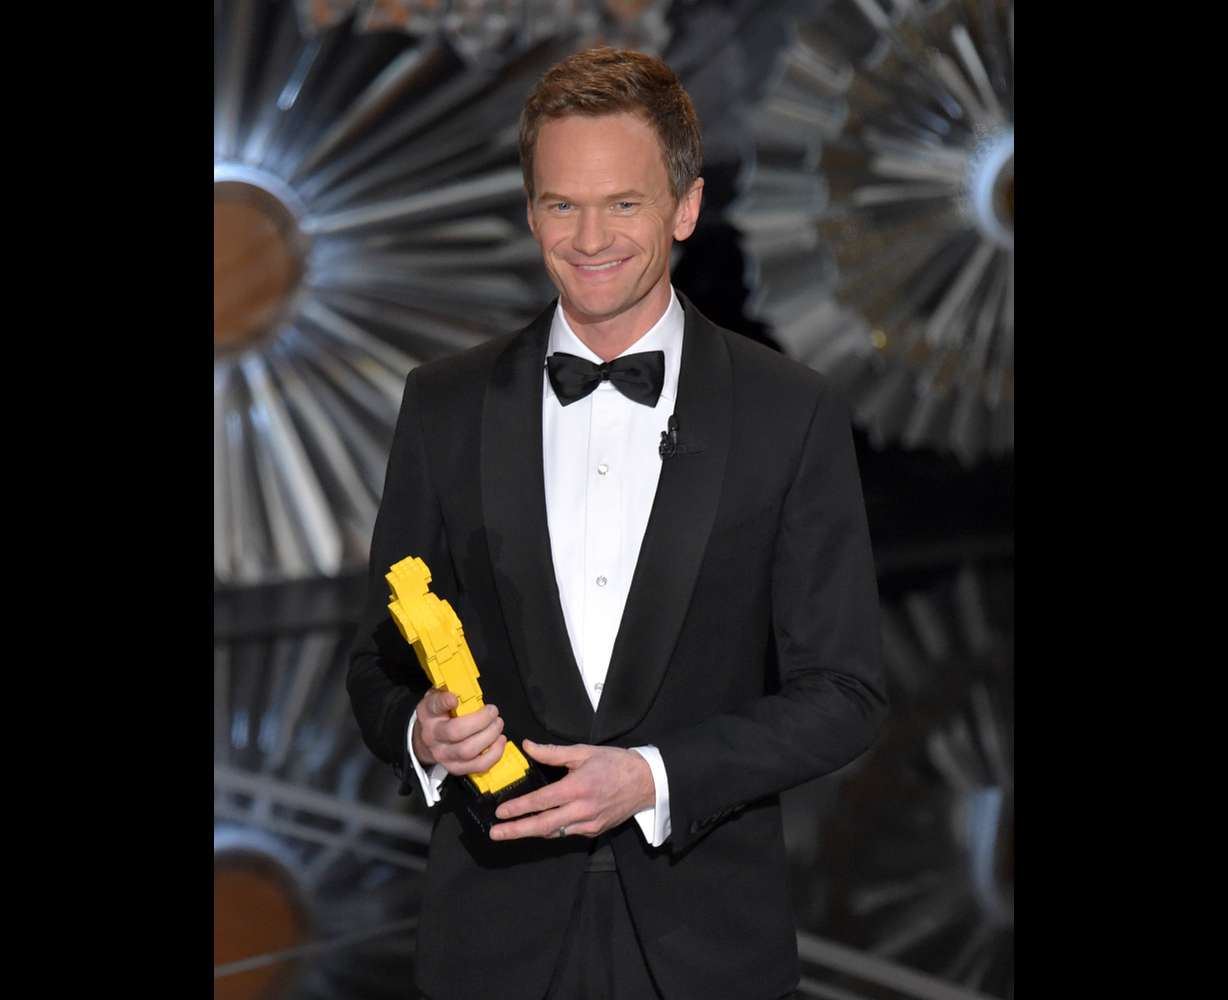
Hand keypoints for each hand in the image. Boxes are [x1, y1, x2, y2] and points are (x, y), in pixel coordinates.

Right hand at [411, 689, 506, 776]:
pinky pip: (478, 766)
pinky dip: (494, 754)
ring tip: (498, 725)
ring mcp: (443, 755)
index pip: (434, 707)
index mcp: (428, 713)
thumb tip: (467, 686)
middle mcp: (433, 736)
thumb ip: (450, 690)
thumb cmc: (439, 715)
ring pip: (468, 751)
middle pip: (456, 732)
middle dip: (481, 721)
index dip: (444, 702)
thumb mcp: (439, 697)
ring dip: (490, 737)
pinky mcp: (455, 768)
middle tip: (493, 712)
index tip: (455, 699)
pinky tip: (499, 741)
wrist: (426, 740)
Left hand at [489, 740, 653, 840]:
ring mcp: (589, 824)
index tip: (500, 812)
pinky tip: (539, 826)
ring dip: (531, 832)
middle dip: (516, 831)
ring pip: (554, 833)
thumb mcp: (583, 752)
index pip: (541, 801)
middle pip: (543, 826)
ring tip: (510, 831)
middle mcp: (582, 810)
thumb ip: (552, 752)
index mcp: (577, 787)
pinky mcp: (594, 831)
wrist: (645, 782)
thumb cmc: (614, 763)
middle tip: (495, 833)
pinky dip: (551, 830)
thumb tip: (527, 746)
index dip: (518, 808)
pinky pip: (567, 833)